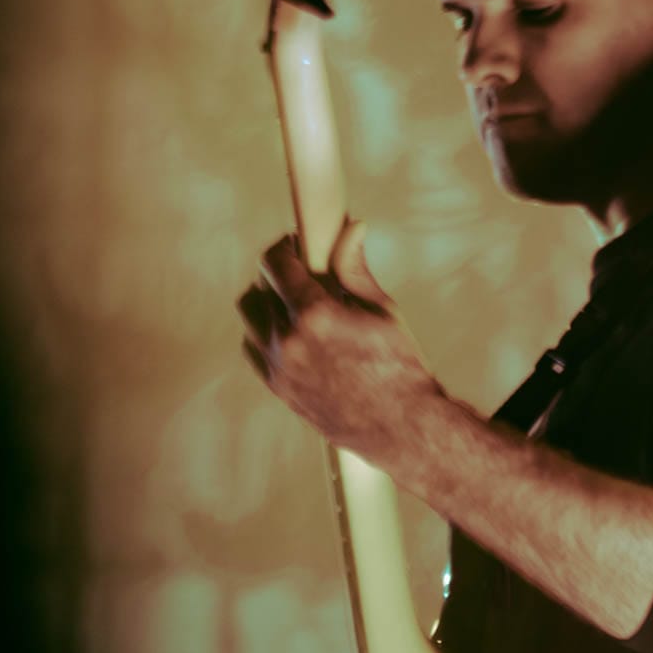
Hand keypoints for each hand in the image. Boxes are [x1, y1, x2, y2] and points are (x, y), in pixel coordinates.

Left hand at [237, 220, 443, 473]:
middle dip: (279, 273)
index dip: (285, 246)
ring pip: (250, 317)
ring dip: (267, 301)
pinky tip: (293, 332)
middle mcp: (289, 341)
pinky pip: (254, 348)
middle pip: (259, 287)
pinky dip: (265, 333)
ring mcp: (279, 368)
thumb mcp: (382, 311)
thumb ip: (355, 268)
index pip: (275, 263)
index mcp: (316, 315)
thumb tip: (351, 226)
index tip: (297, 242)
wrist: (402, 426)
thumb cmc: (400, 366)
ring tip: (298, 304)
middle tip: (304, 272)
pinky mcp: (278, 389)